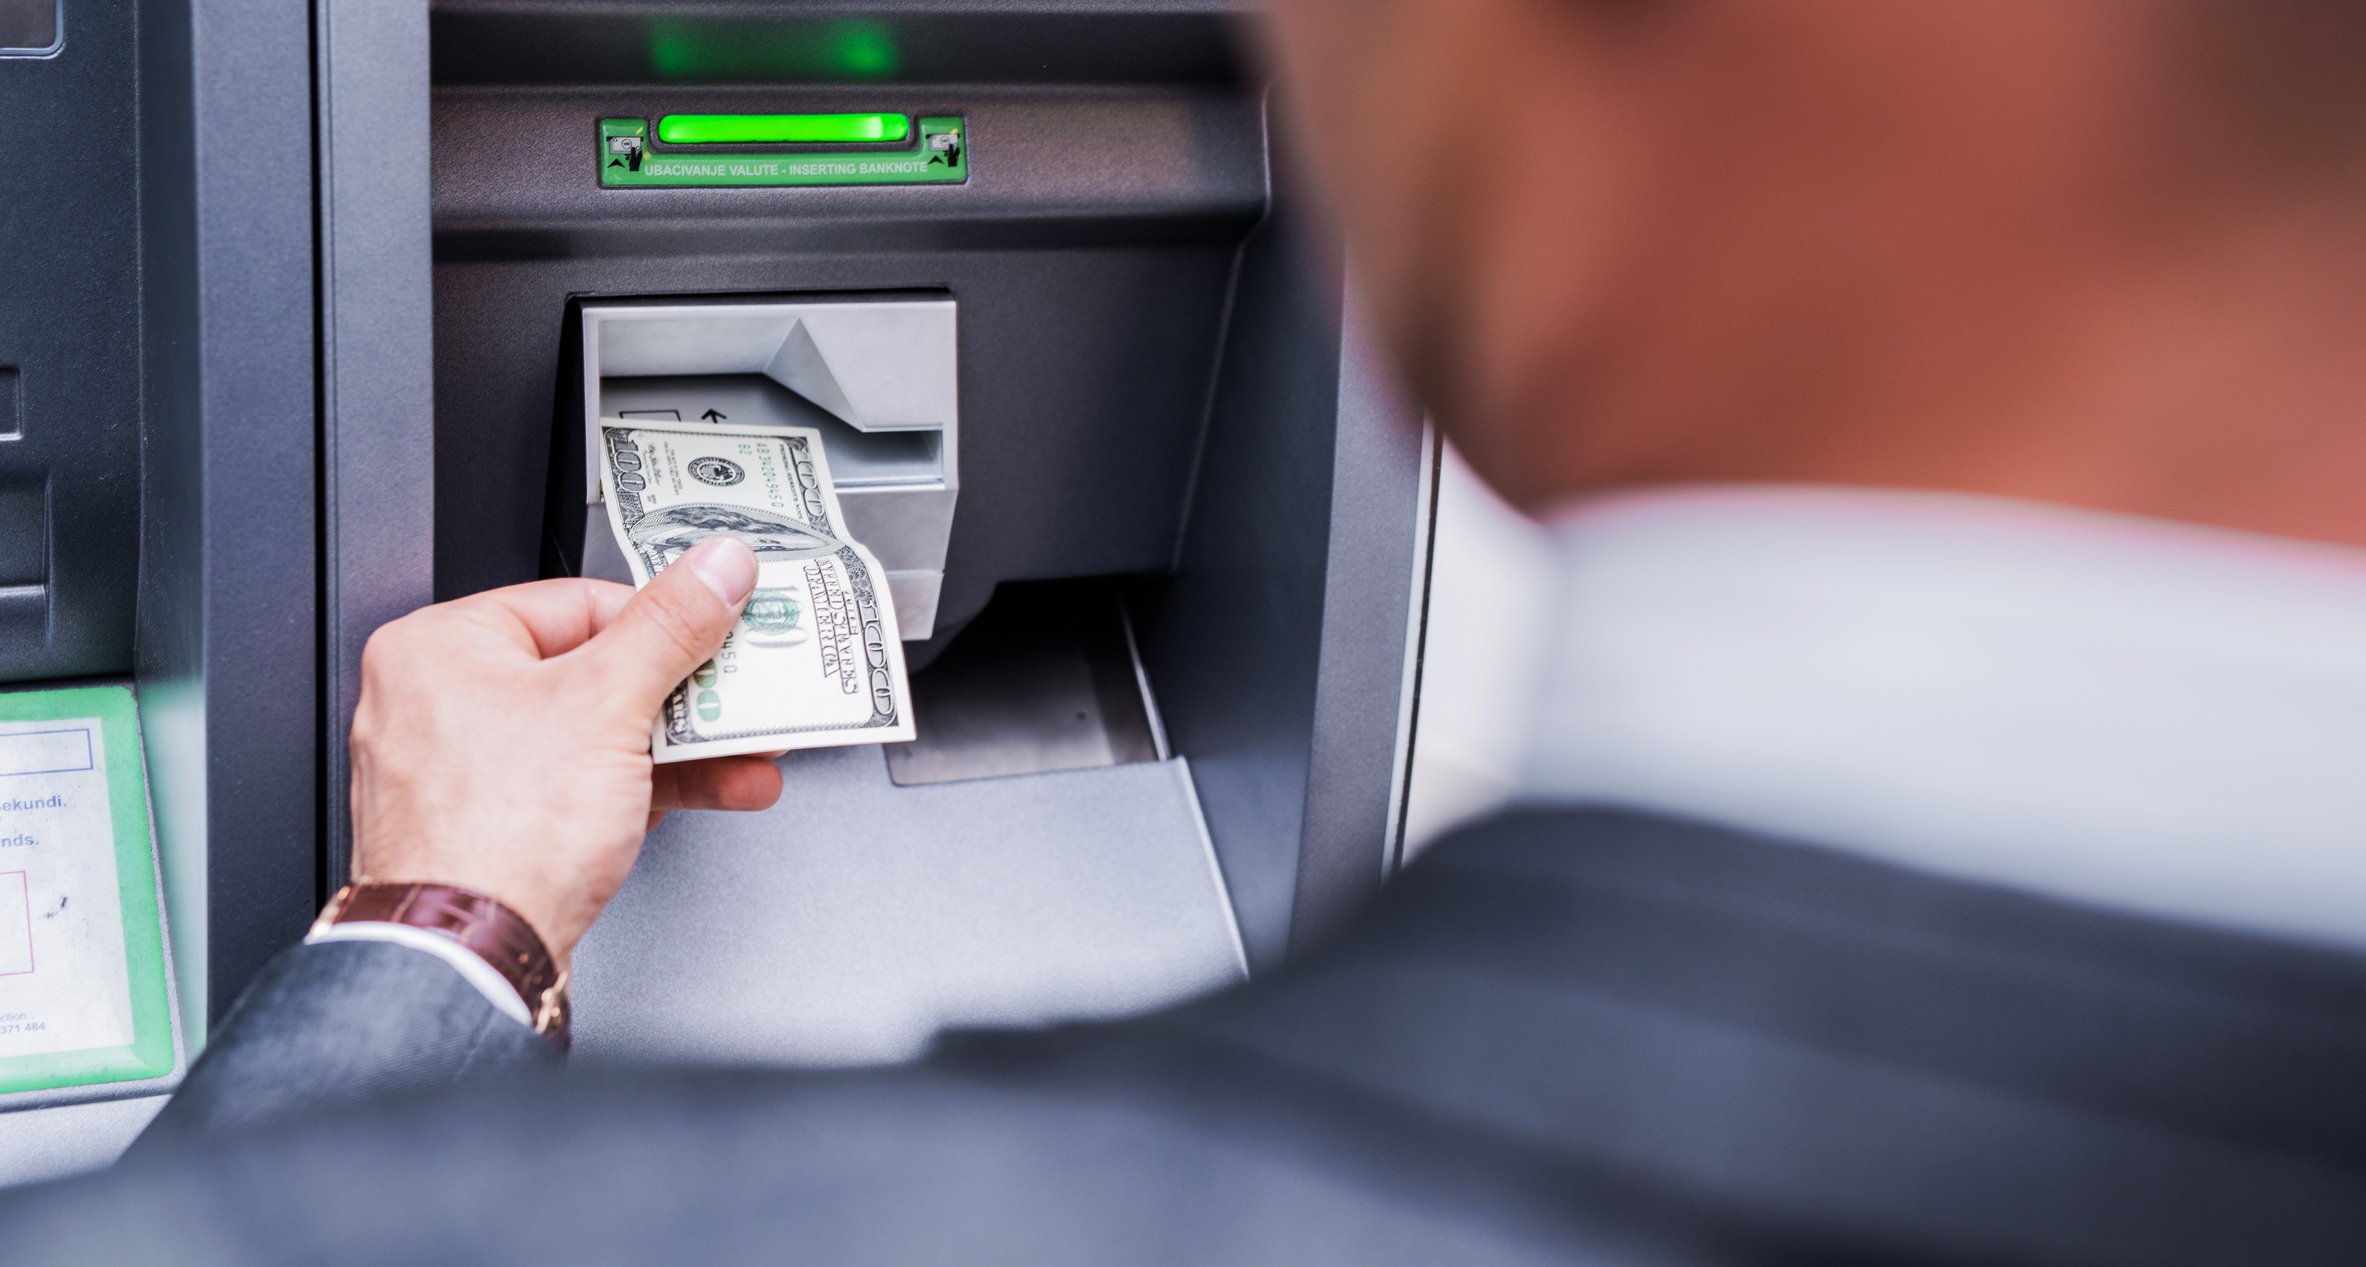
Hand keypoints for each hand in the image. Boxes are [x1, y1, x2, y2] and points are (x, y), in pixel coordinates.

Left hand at [347, 538, 779, 966]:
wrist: (468, 960)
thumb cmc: (496, 838)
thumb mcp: (608, 703)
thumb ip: (671, 626)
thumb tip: (715, 567)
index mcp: (439, 648)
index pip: (575, 602)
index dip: (660, 620)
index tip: (718, 626)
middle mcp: (437, 703)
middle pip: (593, 671)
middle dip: (685, 693)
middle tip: (741, 689)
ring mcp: (464, 773)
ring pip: (595, 736)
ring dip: (683, 746)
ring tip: (747, 748)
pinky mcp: (495, 830)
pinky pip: (582, 788)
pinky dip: (645, 787)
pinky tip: (712, 787)